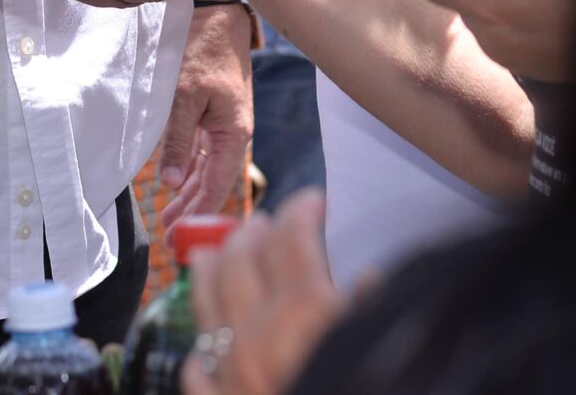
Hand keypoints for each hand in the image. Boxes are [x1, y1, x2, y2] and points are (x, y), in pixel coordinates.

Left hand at [157, 3, 252, 229]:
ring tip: (169, 219)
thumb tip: (171, 181)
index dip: (199, 213)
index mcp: (234, 134)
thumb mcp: (186, 95)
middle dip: (192, 211)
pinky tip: (177, 186)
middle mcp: (233, 136)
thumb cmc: (203, 51)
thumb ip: (179, 139)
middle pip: (212, 183)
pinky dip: (189, 172)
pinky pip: (202, 154)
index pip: (217, 185)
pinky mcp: (214, 117)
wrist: (217, 16)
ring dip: (188, 194)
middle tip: (169, 238)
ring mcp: (224, 127)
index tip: (181, 237)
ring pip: (206, 171)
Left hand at [185, 192, 348, 394]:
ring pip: (206, 301)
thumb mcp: (377, 345)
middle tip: (267, 222)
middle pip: (241, 259)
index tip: (312, 203)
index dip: (301, 210)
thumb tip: (365, 278)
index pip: (291, 239)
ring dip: (211, 268)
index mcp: (306, 317)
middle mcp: (259, 337)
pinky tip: (210, 337)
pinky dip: (203, 344)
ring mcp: (230, 373)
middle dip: (254, 231)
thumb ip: (367, 308)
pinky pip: (198, 366)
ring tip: (215, 252)